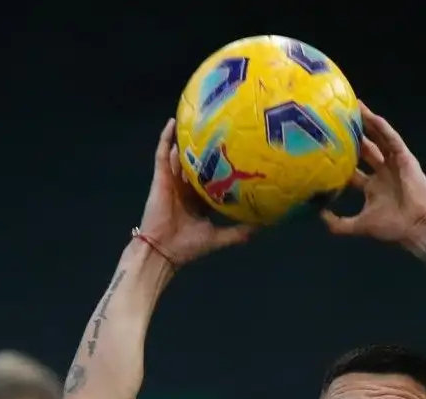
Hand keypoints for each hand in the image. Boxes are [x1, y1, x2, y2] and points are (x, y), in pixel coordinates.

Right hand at [136, 118, 254, 267]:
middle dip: (207, 151)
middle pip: (197, 165)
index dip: (222, 170)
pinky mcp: (161, 178)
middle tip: (222, 133)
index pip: (211, 181)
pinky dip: (166, 138)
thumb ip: (239, 231)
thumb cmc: (188, 246)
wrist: (163, 251)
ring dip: (186, 140)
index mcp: (198, 202)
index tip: (238, 157)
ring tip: (198, 121)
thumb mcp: (219, 237)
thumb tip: (264, 226)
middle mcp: (185, 189)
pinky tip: (173, 122)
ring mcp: (172, 182)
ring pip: (179, 156)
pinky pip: (162, 154)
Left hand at [321, 104, 425, 245]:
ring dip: (367, 124)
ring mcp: (394, 164)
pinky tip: (371, 116)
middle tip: (337, 121)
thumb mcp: (359, 225)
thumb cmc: (392, 227)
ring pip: (378, 139)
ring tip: (354, 107)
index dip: (340, 159)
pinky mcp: (404, 158)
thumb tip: (318, 215)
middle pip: (365, 149)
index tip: (325, 149)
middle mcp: (382, 173)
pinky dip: (381, 128)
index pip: (353, 169)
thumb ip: (338, 223)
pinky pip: (391, 139)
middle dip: (352, 136)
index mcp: (372, 187)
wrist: (416, 226)